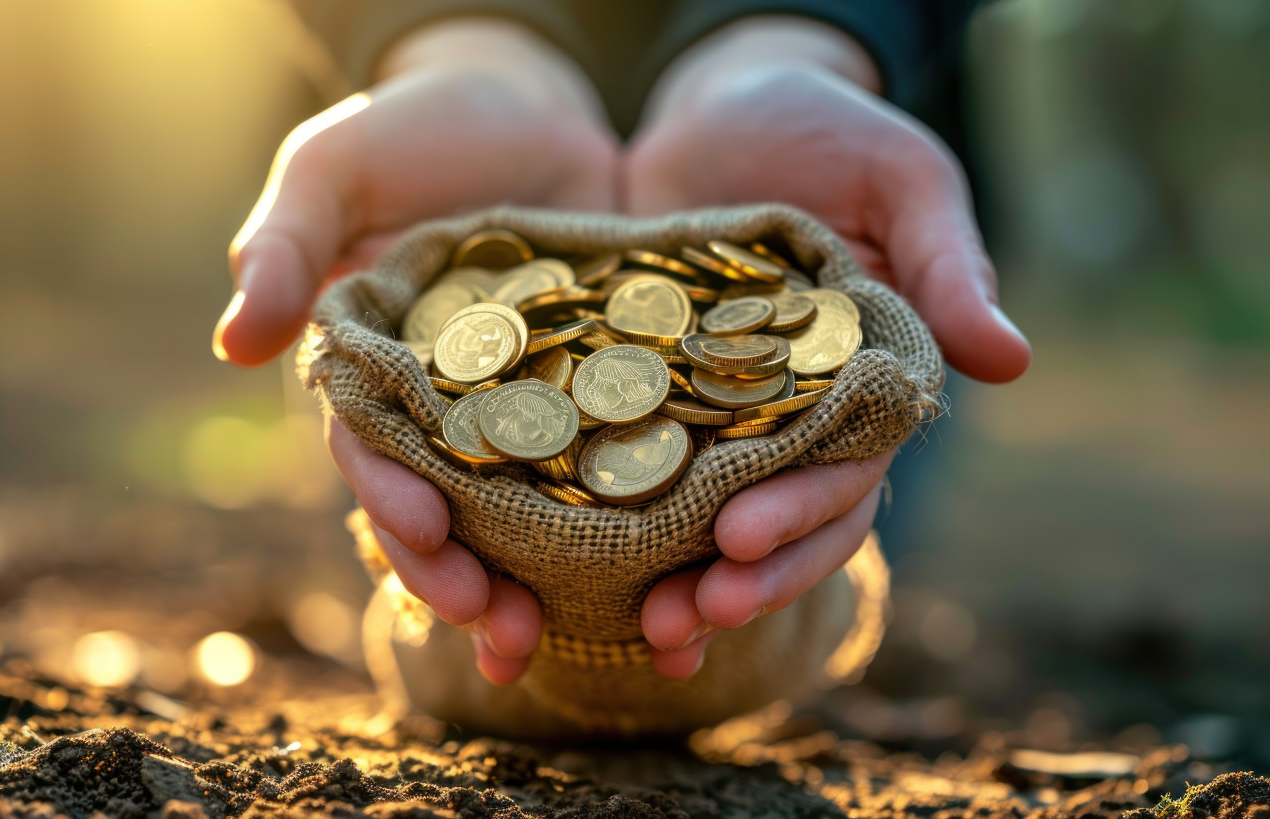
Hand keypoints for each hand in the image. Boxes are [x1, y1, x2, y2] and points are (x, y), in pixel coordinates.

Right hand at [219, 19, 619, 683]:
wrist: (530, 103)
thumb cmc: (416, 125)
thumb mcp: (338, 164)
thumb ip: (288, 241)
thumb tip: (233, 342)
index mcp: (376, 376)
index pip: (374, 456)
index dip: (394, 503)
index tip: (427, 540)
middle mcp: (449, 410)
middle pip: (453, 511)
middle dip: (469, 577)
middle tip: (504, 632)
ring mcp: (531, 408)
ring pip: (534, 514)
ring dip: (551, 582)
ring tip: (579, 638)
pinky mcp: (605, 392)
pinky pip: (620, 464)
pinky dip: (639, 526)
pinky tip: (675, 578)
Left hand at [628, 17, 1028, 676]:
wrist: (723, 107)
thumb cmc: (826, 130)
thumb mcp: (898, 179)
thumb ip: (946, 262)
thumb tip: (1010, 360)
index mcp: (869, 384)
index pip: (852, 472)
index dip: (803, 514)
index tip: (741, 539)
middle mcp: (803, 418)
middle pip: (785, 521)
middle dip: (744, 577)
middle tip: (684, 616)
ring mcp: (727, 418)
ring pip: (718, 522)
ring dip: (688, 583)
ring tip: (647, 630)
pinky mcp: (656, 400)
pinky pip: (643, 475)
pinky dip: (629, 535)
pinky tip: (594, 593)